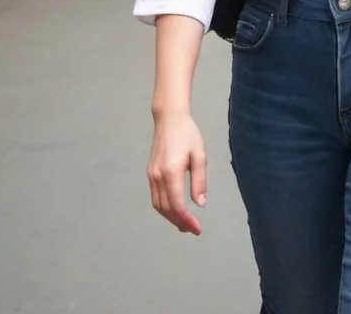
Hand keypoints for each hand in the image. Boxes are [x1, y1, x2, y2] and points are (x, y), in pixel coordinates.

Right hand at [147, 111, 206, 235]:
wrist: (169, 119)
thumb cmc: (187, 134)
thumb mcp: (200, 155)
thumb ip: (200, 180)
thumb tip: (200, 204)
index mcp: (171, 171)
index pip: (176, 204)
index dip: (186, 220)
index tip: (197, 229)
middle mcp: (158, 176)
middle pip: (165, 209)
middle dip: (179, 222)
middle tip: (193, 230)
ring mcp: (151, 175)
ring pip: (158, 205)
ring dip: (171, 218)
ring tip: (185, 225)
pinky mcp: (150, 173)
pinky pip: (155, 197)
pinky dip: (164, 208)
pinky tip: (175, 210)